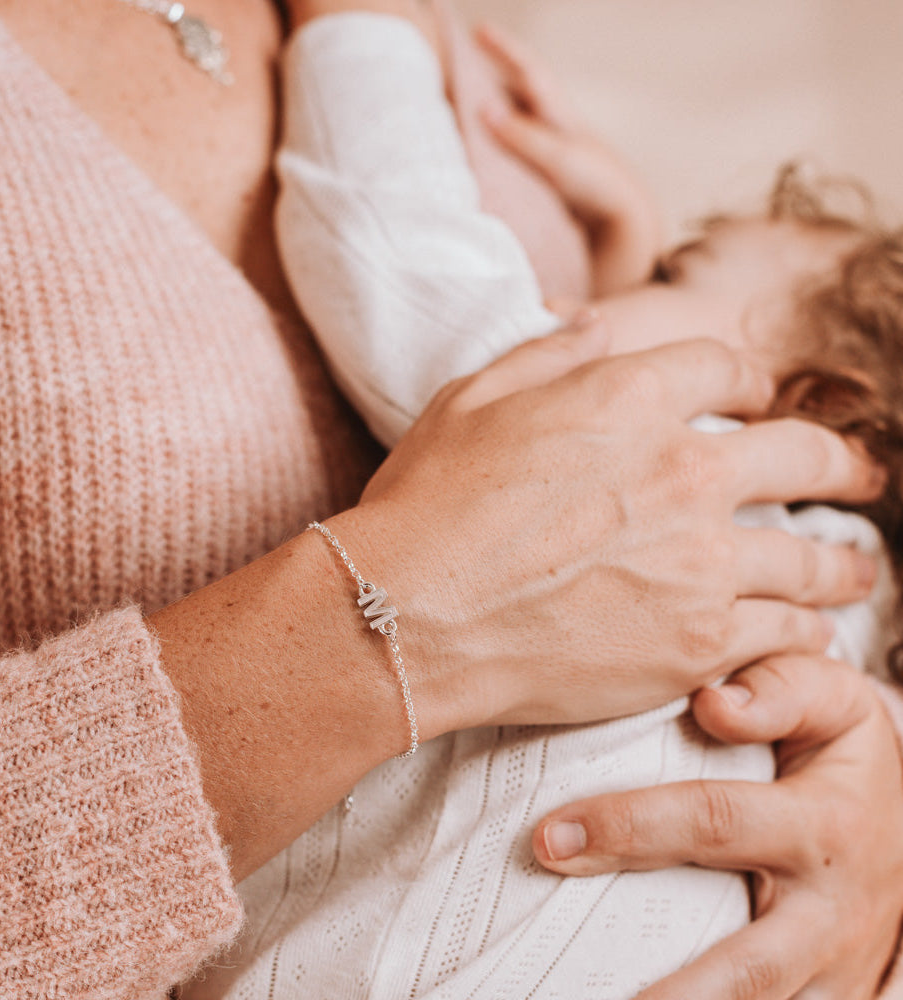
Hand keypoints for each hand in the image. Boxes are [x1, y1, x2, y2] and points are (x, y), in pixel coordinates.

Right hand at [340, 332, 881, 739]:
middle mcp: (684, 469)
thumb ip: (546, 356)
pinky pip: (786, 634)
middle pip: (804, 455)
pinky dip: (804, 633)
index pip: (727, 368)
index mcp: (630, 397)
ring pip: (811, 558)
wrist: (406, 615)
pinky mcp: (696, 644)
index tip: (759, 396)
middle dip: (841, 464)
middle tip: (861, 476)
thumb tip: (597, 329)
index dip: (751, 378)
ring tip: (856, 571)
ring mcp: (699, 561)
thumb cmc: (425, 505)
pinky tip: (806, 634)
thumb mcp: (470, 399)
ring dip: (842, 563)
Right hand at [475, 22, 660, 295]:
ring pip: (516, 123)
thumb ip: (522, 136)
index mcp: (560, 115)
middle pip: (519, 92)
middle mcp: (555, 129)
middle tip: (463, 61)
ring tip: (462, 106)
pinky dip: (495, 146)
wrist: (623, 224)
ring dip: (492, 112)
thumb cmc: (597, 187)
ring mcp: (551, 154)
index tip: (479, 30)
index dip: (504, 49)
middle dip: (494, 75)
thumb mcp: (558, 158)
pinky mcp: (546, 179)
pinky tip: (480, 154)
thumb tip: (483, 107)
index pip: (528, 72)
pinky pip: (514, 153)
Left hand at [532, 655, 902, 998]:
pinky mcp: (827, 996)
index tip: (551, 838)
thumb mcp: (832, 699)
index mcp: (822, 824)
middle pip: (745, 964)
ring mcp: (833, 969)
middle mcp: (831, 911)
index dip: (629, 828)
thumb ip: (777, 690)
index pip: (713, 824)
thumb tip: (709, 703)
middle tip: (567, 989)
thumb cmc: (846, 751)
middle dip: (664, 988)